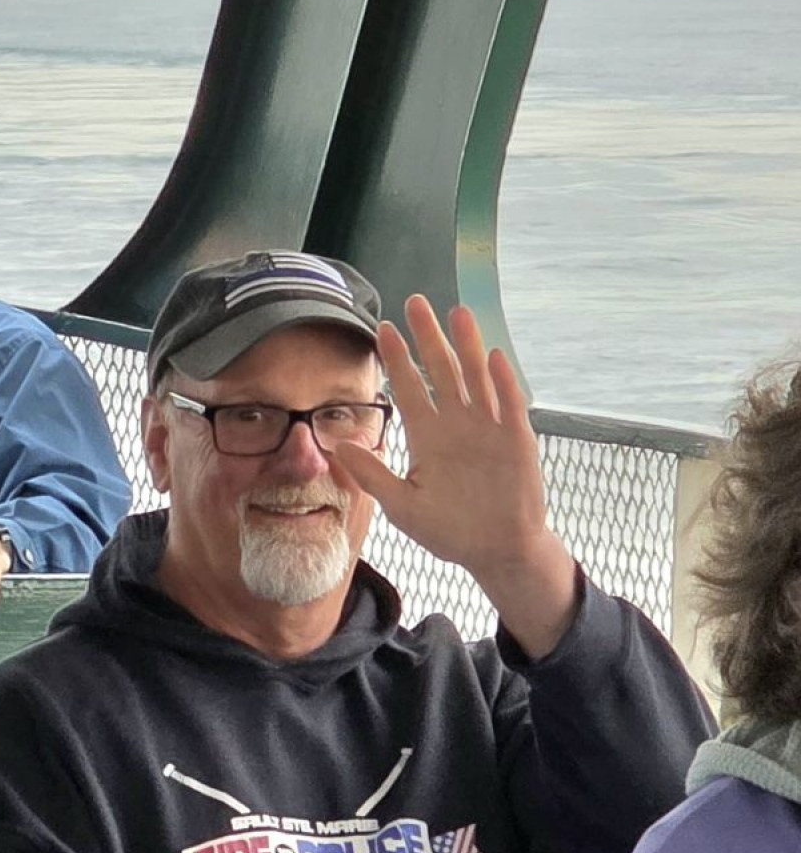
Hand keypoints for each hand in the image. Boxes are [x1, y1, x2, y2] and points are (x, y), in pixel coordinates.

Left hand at [328, 295, 576, 657]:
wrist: (496, 551)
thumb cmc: (449, 529)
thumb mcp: (401, 506)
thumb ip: (372, 475)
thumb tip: (336, 446)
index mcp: (427, 435)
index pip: (409, 388)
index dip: (398, 359)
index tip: (382, 328)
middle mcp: (456, 424)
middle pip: (441, 371)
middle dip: (429, 337)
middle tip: (415, 302)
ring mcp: (488, 429)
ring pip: (476, 378)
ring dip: (469, 346)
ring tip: (458, 312)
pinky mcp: (516, 441)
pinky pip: (509, 406)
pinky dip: (503, 382)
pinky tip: (494, 356)